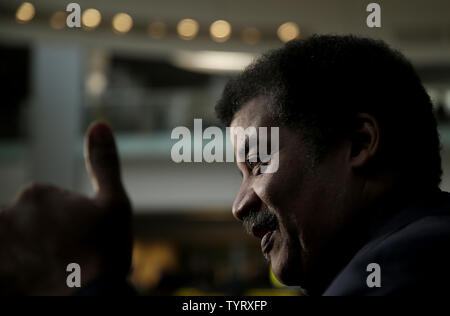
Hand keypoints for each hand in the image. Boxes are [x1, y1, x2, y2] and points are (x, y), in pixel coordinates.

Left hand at [0, 122, 132, 294]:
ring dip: (27, 253)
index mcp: (38, 194)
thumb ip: (104, 162)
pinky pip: (3, 259)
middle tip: (66, 259)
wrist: (92, 299)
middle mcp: (10, 214)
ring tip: (52, 270)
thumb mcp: (115, 203)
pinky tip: (35, 274)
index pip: (44, 203)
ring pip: (12, 242)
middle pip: (24, 224)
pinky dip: (15, 265)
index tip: (79, 238)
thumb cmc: (106, 251)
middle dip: (42, 238)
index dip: (65, 222)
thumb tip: (99, 124)